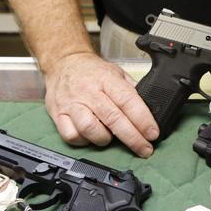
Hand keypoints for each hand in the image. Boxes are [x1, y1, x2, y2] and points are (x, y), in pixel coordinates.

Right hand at [43, 52, 158, 156]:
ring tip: (111, 137)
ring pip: (90, 129)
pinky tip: (90, 136)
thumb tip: (151, 110)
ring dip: (104, 139)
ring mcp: (72, 103)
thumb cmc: (93, 71)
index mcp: (107, 79)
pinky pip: (71, 135)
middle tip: (145, 149)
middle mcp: (89, 91)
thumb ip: (132, 91)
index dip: (143, 119)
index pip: (128, 101)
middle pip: (113, 119)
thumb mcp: (117, 73)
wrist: (63, 62)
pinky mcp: (58, 114)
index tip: (153, 133)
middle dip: (133, 138)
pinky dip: (83, 141)